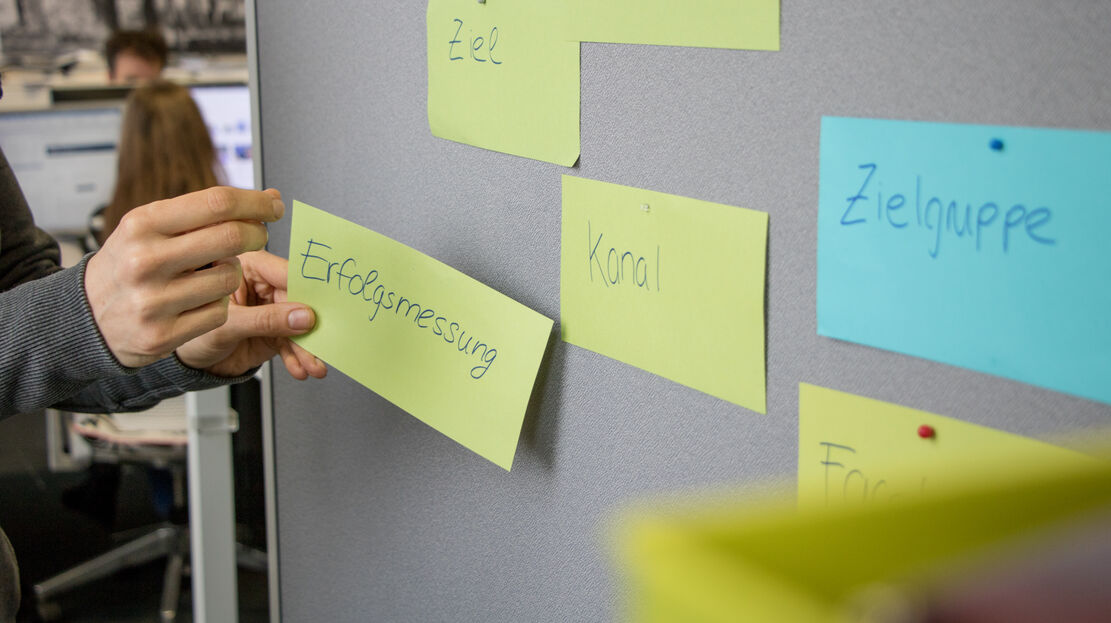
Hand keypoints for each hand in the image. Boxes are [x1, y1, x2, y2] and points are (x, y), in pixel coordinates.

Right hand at [85, 187, 282, 367]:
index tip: (274, 206)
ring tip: (212, 273)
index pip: (217, 202)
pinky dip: (219, 305)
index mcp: (143, 224)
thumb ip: (206, 212)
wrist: (87, 317)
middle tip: (259, 236)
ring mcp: (153, 300)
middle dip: (257, 235)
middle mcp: (145, 260)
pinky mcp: (163, 334)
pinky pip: (219, 312)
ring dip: (233, 274)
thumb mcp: (151, 228)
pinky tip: (199, 301)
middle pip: (231, 237)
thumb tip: (271, 198)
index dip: (256, 203)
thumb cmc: (130, 263)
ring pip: (230, 278)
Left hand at [175, 250, 327, 379]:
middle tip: (321, 342)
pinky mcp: (275, 331)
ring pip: (299, 325)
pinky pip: (293, 342)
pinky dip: (298, 357)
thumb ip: (265, 320)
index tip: (322, 307)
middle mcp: (262, 286)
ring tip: (312, 364)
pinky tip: (299, 368)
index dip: (306, 290)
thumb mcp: (226, 325)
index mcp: (247, 268)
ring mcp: (271, 309)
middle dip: (310, 326)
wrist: (189, 363)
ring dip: (307, 347)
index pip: (284, 273)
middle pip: (298, 301)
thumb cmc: (192, 333)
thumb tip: (302, 317)